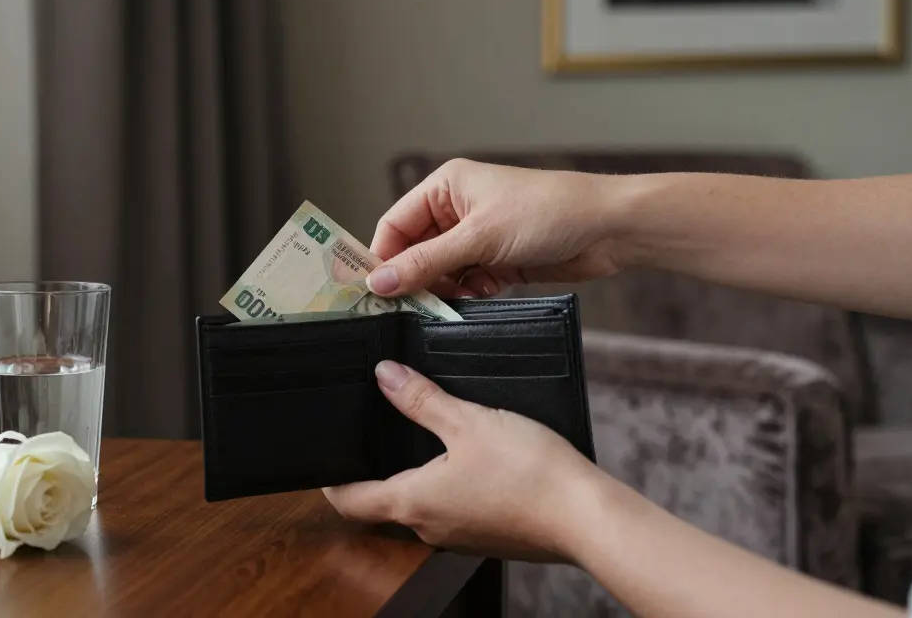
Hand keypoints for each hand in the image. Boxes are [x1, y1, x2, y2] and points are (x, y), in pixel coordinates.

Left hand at [322, 361, 607, 562]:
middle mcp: (429, 527)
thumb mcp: (468, 422)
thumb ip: (421, 398)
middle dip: (376, 469)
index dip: (331, 480)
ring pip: (423, 503)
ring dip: (417, 473)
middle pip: (385, 500)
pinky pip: (456, 508)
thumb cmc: (529, 472)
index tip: (323, 459)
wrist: (588, 517)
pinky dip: (450, 483)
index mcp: (413, 501)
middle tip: (373, 431)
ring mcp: (460, 535)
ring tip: (421, 433)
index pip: (350, 500)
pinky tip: (469, 457)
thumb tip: (383, 375)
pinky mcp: (489, 534)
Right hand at [368, 158, 631, 298]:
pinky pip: (466, 283)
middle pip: (415, 252)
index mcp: (445, 187)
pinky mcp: (497, 260)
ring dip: (444, 289)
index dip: (382, 257)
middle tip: (411, 306)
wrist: (607, 229)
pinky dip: (468, 293)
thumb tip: (379, 282)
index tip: (373, 292)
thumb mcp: (479, 238)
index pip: (394, 224)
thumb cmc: (547, 212)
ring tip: (456, 299)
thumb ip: (426, 262)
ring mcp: (478, 236)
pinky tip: (483, 293)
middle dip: (415, 278)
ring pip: (440, 272)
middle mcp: (457, 209)